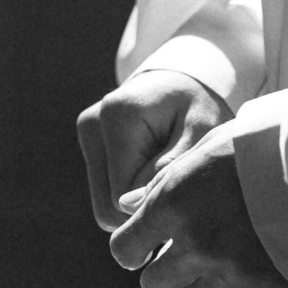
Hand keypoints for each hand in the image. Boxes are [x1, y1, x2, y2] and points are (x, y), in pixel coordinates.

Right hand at [77, 70, 230, 232]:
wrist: (183, 81)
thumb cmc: (198, 107)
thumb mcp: (199, 133)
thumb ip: (167, 169)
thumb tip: (128, 205)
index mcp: (118, 116)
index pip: (122, 195)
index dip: (155, 202)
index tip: (183, 189)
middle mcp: (93, 123)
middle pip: (107, 206)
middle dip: (144, 206)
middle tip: (176, 186)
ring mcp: (87, 134)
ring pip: (104, 205)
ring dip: (137, 201)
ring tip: (164, 174)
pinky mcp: (89, 142)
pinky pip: (106, 194)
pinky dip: (130, 192)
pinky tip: (151, 170)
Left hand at [108, 120, 287, 287]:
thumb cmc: (258, 142)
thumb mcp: (204, 147)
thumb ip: (161, 181)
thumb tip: (125, 205)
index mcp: (174, 202)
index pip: (124, 248)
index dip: (130, 249)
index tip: (141, 247)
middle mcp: (195, 241)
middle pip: (154, 286)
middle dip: (162, 275)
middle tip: (180, 257)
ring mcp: (230, 268)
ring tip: (217, 263)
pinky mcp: (266, 286)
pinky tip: (245, 278)